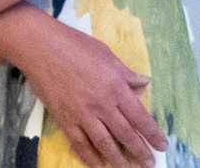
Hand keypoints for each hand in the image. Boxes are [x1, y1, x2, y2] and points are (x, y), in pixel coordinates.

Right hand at [16, 21, 164, 167]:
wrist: (38, 46)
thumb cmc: (73, 45)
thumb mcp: (106, 54)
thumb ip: (126, 73)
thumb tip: (144, 84)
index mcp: (116, 88)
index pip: (141, 118)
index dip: (152, 135)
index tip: (161, 146)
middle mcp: (102, 105)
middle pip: (125, 134)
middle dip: (139, 152)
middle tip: (148, 163)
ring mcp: (82, 114)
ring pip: (104, 143)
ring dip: (118, 159)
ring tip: (126, 167)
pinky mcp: (63, 118)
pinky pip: (79, 143)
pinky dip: (89, 156)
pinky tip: (97, 164)